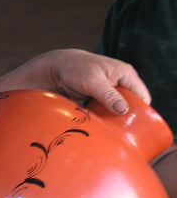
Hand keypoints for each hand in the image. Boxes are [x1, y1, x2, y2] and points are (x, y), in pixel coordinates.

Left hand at [0, 49, 150, 114]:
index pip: (142, 97)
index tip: (130, 125)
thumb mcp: (92, 81)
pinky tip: (98, 124)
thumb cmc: (74, 69)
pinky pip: (107, 112)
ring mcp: (110, 91)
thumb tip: (124, 110)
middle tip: (116, 129)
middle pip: (132, 106)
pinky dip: (104, 118)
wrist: (54, 68)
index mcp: (125, 74)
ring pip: (119, 111)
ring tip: (106, 127)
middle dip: (125, 118)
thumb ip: (108, 95)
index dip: (140, 112)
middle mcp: (121, 83)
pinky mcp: (100, 99)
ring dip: (113, 119)